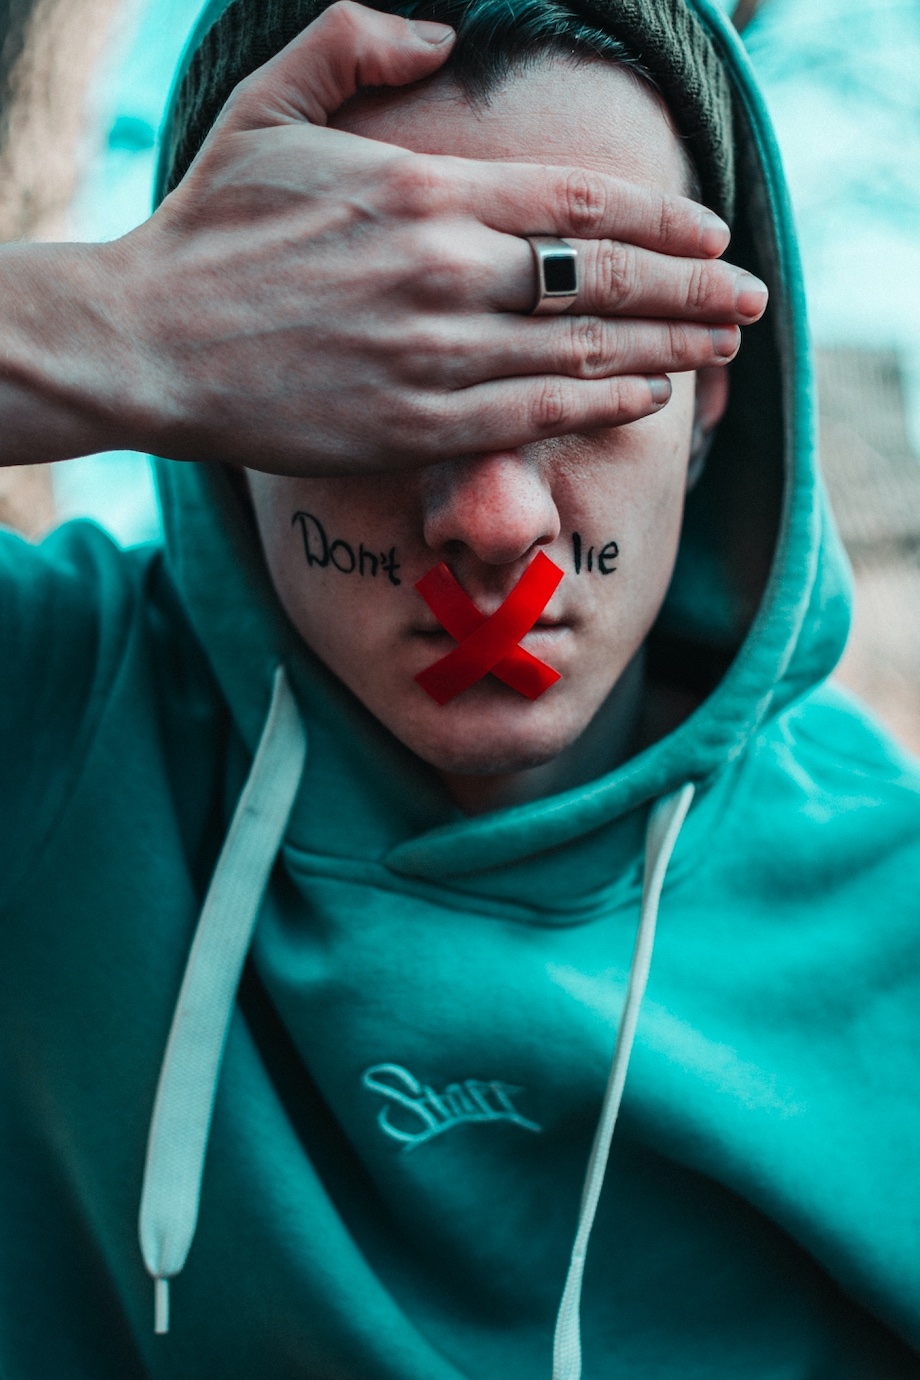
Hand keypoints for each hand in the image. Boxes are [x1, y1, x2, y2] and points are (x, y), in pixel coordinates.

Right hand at [110, 1, 764, 474]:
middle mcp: (445, 272)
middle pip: (605, 278)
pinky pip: (535, 414)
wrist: (152, 343)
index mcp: (423, 190)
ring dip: (669, 350)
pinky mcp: (416, 426)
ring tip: (723, 350)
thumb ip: (360, 43)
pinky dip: (603, 403)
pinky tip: (650, 395)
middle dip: (694, 290)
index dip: (664, 219)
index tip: (716, 233)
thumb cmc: (210, 228)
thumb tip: (442, 30)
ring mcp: (435, 357)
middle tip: (753, 300)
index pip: (582, 203)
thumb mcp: (271, 104)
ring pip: (584, 351)